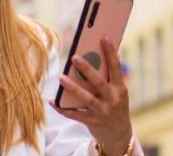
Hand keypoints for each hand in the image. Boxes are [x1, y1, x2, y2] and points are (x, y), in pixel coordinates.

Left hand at [50, 36, 132, 154]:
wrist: (119, 134)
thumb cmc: (116, 106)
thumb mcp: (119, 93)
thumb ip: (112, 77)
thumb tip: (111, 54)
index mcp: (120, 89)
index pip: (116, 67)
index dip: (110, 52)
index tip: (104, 38)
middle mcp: (112, 99)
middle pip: (98, 82)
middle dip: (87, 69)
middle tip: (74, 57)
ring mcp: (102, 111)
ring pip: (85, 98)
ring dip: (72, 88)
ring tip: (61, 78)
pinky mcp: (92, 121)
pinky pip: (74, 114)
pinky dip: (62, 108)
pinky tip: (52, 101)